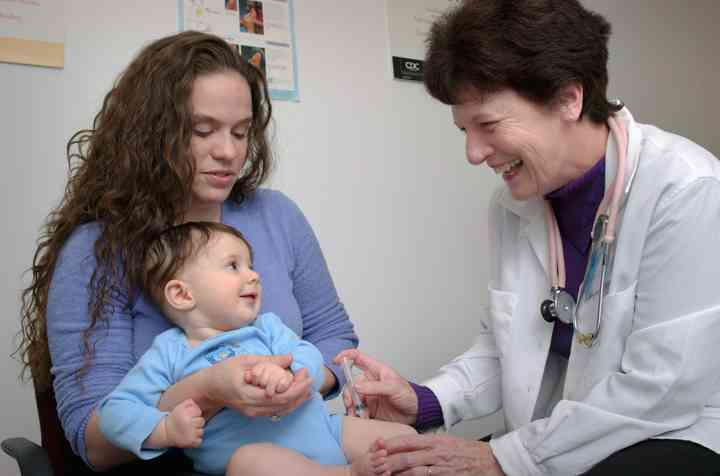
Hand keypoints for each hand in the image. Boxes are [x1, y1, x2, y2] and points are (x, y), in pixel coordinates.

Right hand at [165, 398, 203, 447]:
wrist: (166, 433)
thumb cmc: (175, 419)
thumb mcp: (179, 407)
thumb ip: (190, 403)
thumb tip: (198, 405)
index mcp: (186, 415)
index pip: (199, 412)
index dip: (195, 414)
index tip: (189, 417)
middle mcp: (189, 424)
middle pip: (202, 421)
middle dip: (196, 423)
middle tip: (189, 424)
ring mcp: (191, 434)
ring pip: (201, 431)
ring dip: (196, 432)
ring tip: (188, 431)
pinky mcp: (191, 442)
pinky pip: (200, 441)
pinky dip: (196, 441)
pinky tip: (189, 438)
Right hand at [208, 353, 310, 417]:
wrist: (209, 388)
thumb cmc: (224, 371)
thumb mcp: (245, 360)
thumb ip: (268, 360)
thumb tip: (290, 358)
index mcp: (249, 394)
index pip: (279, 395)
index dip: (296, 386)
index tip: (305, 373)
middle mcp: (253, 408)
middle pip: (284, 405)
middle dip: (300, 391)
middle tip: (309, 376)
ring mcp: (254, 413)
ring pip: (282, 410)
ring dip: (298, 398)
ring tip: (308, 385)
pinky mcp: (255, 414)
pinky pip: (277, 411)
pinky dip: (290, 403)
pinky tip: (298, 394)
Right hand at [334, 349, 417, 424]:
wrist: (415, 414)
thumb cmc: (409, 396)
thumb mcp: (394, 388)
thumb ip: (375, 387)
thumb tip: (356, 386)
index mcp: (376, 370)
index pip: (358, 358)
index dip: (346, 356)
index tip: (336, 361)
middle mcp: (369, 382)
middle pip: (350, 383)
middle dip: (348, 393)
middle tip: (351, 404)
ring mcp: (368, 395)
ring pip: (352, 398)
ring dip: (352, 406)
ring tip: (358, 415)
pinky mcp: (368, 409)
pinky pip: (356, 410)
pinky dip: (356, 415)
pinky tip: (362, 419)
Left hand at [371, 434, 504, 475]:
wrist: (492, 462)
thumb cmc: (471, 452)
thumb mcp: (449, 442)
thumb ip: (431, 444)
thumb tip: (413, 445)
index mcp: (437, 440)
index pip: (409, 439)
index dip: (392, 443)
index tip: (379, 445)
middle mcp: (437, 452)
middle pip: (407, 456)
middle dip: (389, 460)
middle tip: (376, 463)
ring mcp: (441, 467)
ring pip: (413, 470)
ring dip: (397, 473)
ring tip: (384, 475)